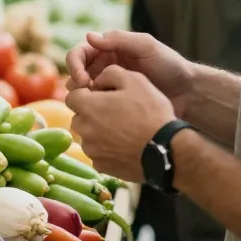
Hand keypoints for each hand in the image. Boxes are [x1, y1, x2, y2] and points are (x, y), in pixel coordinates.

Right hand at [65, 30, 192, 116]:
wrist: (187, 92)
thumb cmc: (169, 65)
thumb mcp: (146, 46)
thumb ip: (119, 39)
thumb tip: (89, 36)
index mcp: (110, 48)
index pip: (80, 52)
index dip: (74, 64)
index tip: (82, 79)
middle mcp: (105, 65)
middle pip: (76, 71)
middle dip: (75, 81)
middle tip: (85, 93)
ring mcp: (109, 84)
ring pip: (82, 89)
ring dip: (81, 95)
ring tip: (93, 103)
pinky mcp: (115, 102)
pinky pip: (95, 103)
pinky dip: (92, 107)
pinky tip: (101, 113)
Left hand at [67, 66, 175, 181]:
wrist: (167, 151)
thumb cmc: (151, 112)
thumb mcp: (135, 80)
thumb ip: (111, 73)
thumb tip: (97, 80)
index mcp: (87, 106)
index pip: (73, 96)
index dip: (87, 94)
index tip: (104, 96)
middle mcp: (84, 129)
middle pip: (79, 117)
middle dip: (91, 113)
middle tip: (115, 113)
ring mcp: (91, 150)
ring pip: (88, 136)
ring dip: (98, 132)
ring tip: (123, 130)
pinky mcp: (101, 166)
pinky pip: (98, 154)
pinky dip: (107, 149)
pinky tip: (125, 146)